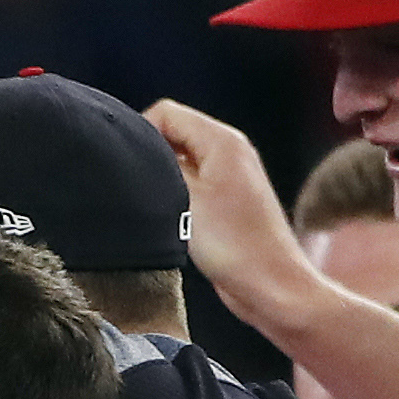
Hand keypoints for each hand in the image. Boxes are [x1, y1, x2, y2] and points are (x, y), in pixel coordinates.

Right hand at [146, 98, 315, 328]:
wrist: (270, 286)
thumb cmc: (233, 245)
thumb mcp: (185, 198)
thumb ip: (157, 166)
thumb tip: (134, 149)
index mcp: (222, 141)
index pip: (165, 113)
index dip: (139, 134)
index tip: (128, 169)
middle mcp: (229, 150)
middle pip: (173, 133)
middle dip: (149, 157)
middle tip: (138, 190)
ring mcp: (229, 176)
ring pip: (179, 161)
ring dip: (162, 180)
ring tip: (156, 207)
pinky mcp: (226, 201)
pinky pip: (189, 183)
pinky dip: (174, 196)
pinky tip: (170, 220)